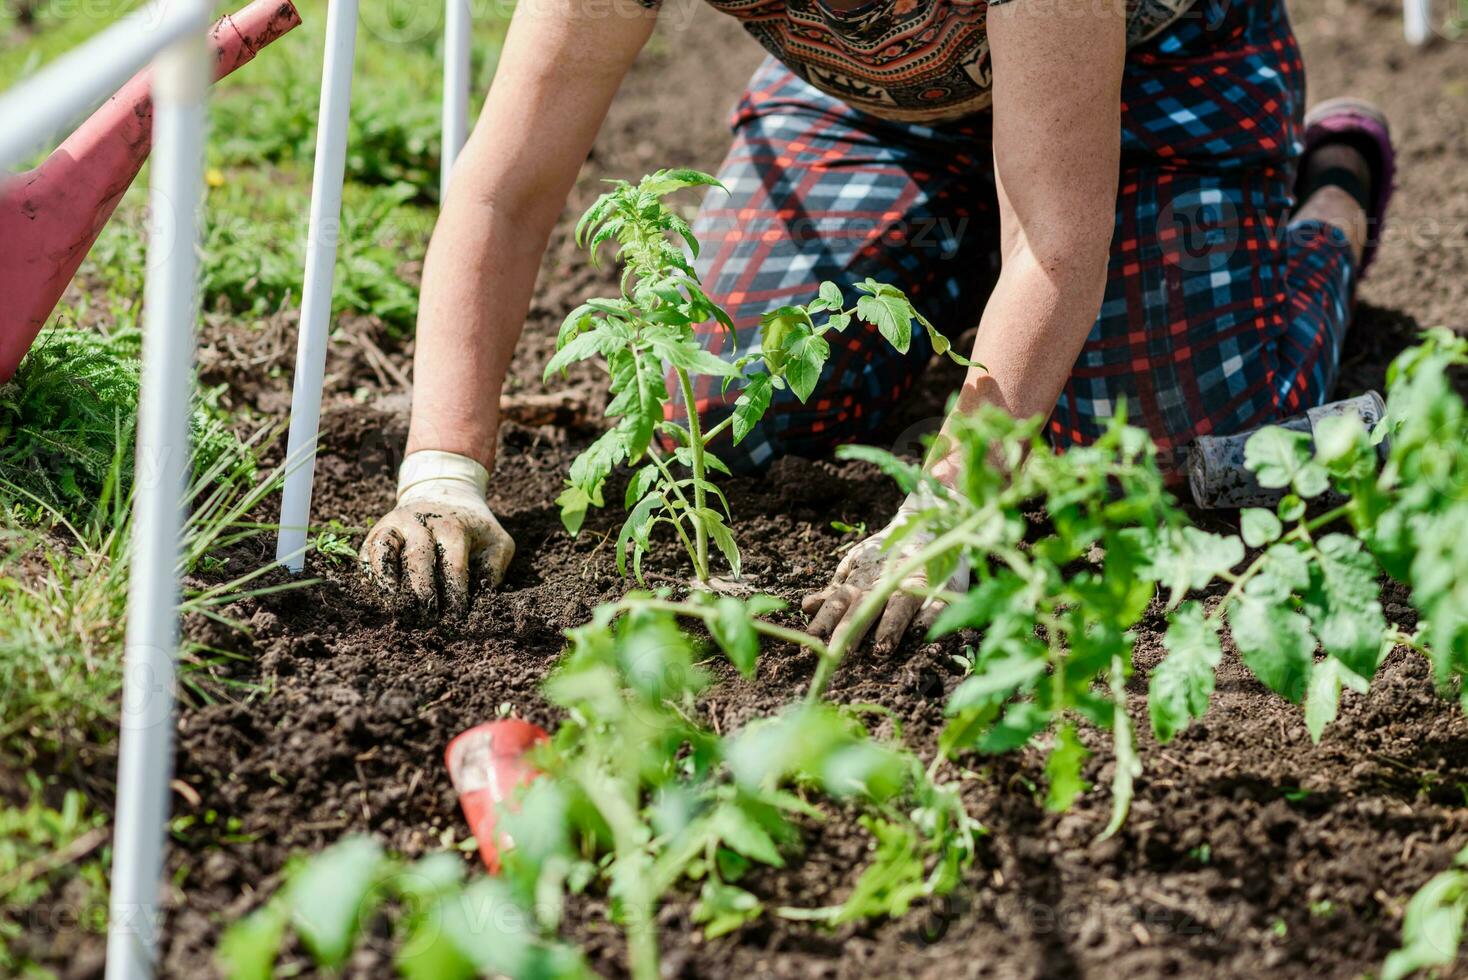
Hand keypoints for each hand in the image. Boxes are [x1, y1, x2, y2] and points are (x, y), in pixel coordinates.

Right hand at [361, 450, 514, 618]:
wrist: (444, 493)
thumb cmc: (473, 526)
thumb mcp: (496, 540)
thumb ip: (494, 568)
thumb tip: (482, 601)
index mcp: (453, 527)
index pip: (453, 565)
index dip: (454, 595)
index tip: (456, 618)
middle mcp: (420, 523)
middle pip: (417, 559)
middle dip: (422, 592)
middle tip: (427, 619)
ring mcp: (395, 525)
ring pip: (384, 550)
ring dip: (388, 581)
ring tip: (395, 607)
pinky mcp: (376, 532)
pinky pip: (368, 553)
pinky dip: (371, 575)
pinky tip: (382, 596)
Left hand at [801, 485, 969, 654]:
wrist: (926, 526)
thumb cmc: (885, 554)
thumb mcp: (855, 566)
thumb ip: (834, 590)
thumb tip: (806, 607)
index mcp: (862, 581)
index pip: (838, 602)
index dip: (824, 621)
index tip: (810, 641)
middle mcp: (885, 583)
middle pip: (864, 608)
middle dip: (850, 631)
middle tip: (838, 654)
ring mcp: (914, 584)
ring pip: (899, 606)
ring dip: (890, 627)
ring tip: (881, 650)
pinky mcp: (942, 588)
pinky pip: (936, 604)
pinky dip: (928, 618)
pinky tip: (921, 635)